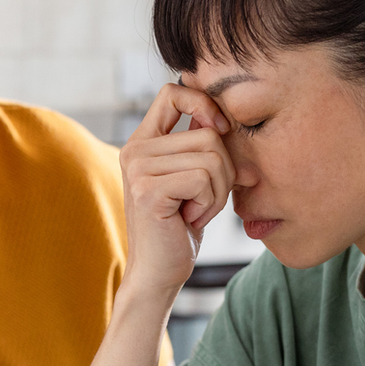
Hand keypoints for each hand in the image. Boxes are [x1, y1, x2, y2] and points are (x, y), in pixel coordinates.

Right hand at [117, 83, 235, 296]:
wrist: (159, 272)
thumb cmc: (180, 226)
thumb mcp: (195, 178)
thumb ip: (203, 145)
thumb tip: (229, 122)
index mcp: (142, 141)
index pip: (173, 93)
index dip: (204, 104)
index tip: (219, 129)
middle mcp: (135, 149)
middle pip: (208, 132)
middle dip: (224, 170)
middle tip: (204, 199)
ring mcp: (139, 168)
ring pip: (212, 157)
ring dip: (218, 191)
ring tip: (195, 210)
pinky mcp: (148, 190)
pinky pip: (204, 179)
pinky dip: (209, 203)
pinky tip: (190, 218)